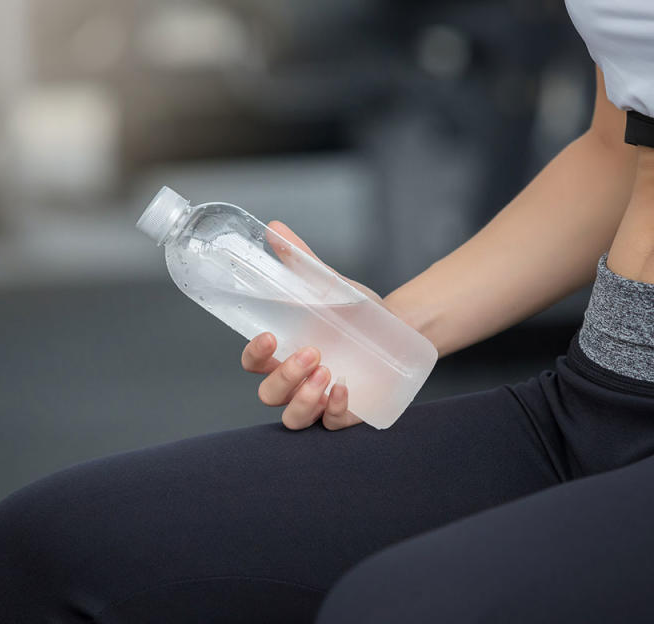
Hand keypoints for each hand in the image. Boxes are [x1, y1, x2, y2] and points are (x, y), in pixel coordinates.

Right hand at [240, 221, 380, 430]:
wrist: (400, 327)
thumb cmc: (356, 310)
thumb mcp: (328, 284)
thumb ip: (300, 260)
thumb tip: (276, 228)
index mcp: (284, 351)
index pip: (253, 364)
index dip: (254, 356)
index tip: (269, 337)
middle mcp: (297, 380)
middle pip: (269, 395)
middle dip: (285, 377)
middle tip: (313, 352)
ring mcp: (321, 400)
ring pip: (294, 418)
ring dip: (303, 399)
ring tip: (327, 370)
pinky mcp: (348, 413)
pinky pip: (332, 424)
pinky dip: (336, 410)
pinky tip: (346, 387)